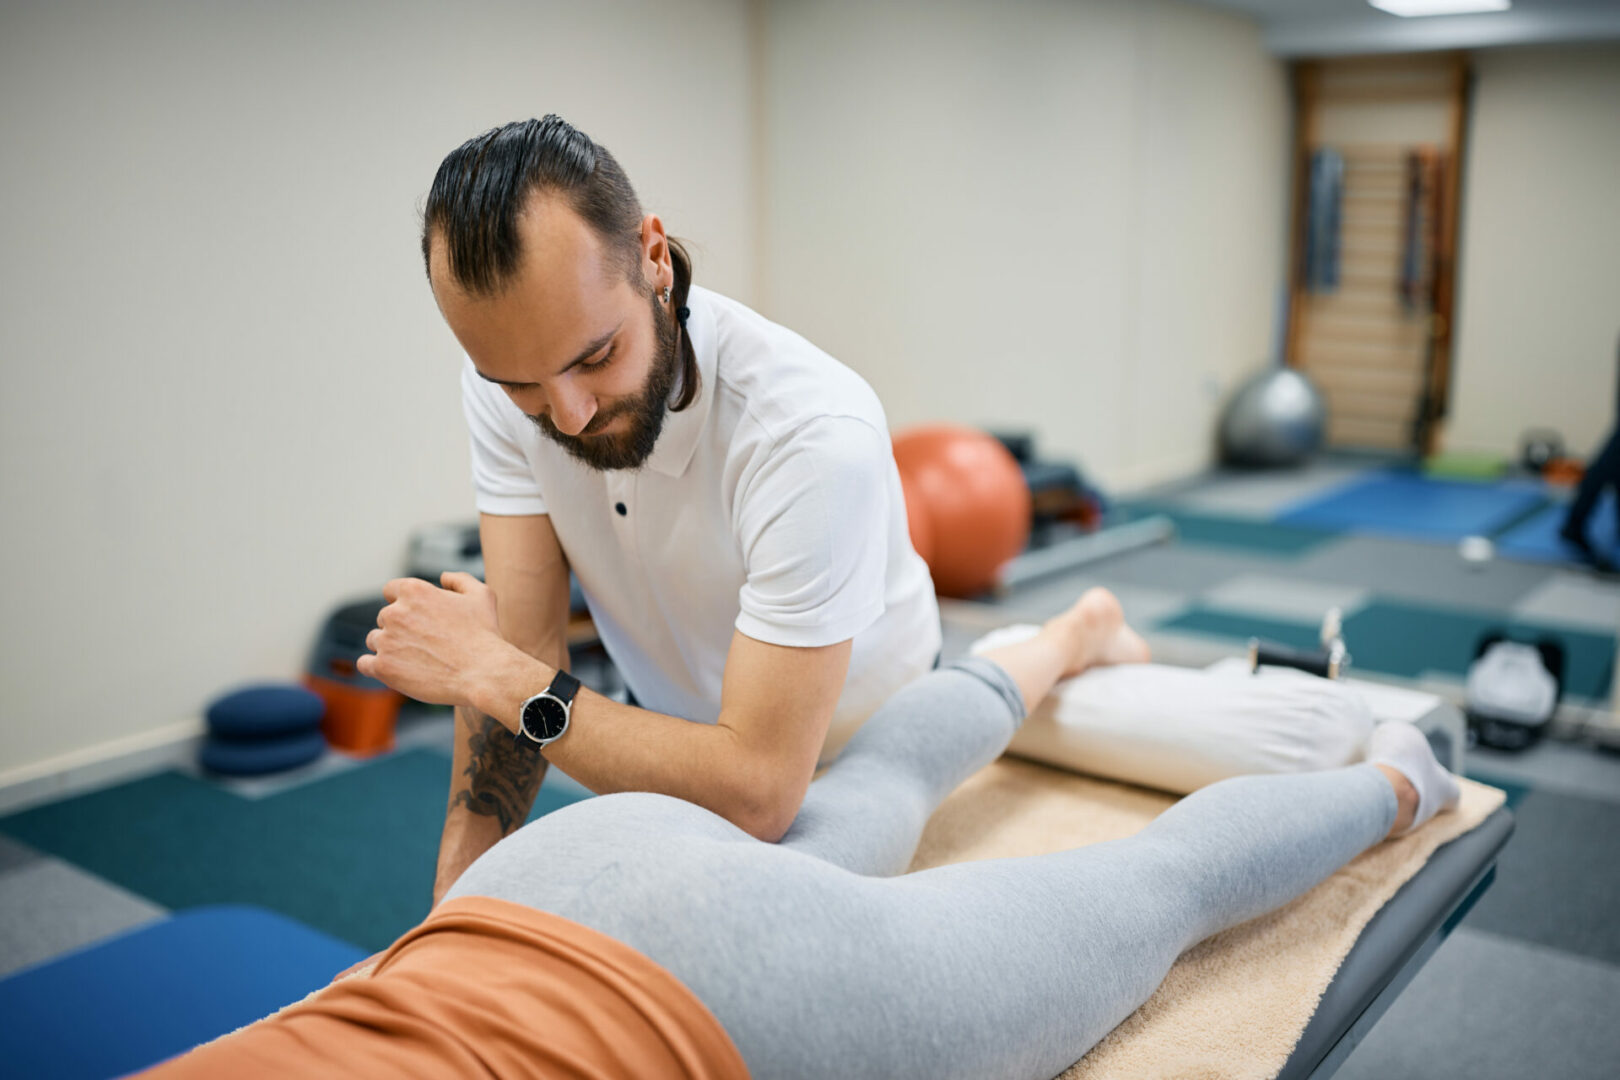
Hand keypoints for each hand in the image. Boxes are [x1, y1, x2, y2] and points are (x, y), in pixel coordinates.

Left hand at [357, 572, 513, 705]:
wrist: (483, 673)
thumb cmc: (484, 635)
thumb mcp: (482, 595)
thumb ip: (459, 580)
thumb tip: (443, 577)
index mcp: (414, 591)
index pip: (391, 590)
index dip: (404, 603)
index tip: (416, 617)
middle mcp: (395, 612)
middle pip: (384, 617)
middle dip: (400, 627)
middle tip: (424, 643)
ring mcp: (386, 641)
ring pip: (375, 640)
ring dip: (389, 647)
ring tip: (415, 659)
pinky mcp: (383, 667)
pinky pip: (364, 664)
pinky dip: (375, 666)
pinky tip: (394, 670)